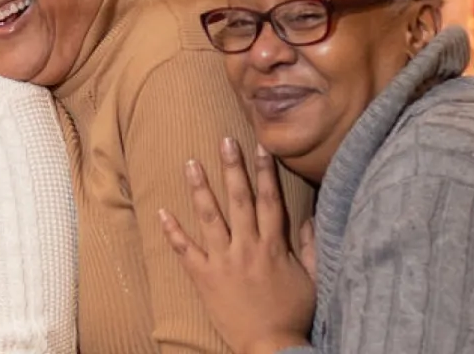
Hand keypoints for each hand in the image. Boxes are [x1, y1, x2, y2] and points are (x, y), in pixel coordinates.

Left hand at [158, 138, 314, 353]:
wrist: (271, 346)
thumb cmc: (293, 314)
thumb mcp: (312, 279)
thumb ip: (311, 247)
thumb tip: (311, 218)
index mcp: (274, 246)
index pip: (270, 201)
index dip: (266, 173)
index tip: (261, 147)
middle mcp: (247, 248)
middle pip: (240, 200)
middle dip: (232, 168)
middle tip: (225, 140)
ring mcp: (224, 262)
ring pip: (210, 218)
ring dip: (200, 189)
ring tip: (191, 163)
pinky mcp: (205, 277)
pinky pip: (185, 251)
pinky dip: (172, 231)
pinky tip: (161, 211)